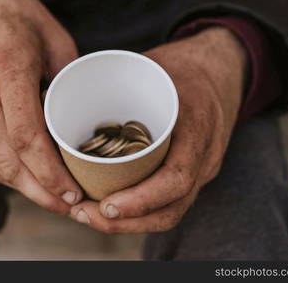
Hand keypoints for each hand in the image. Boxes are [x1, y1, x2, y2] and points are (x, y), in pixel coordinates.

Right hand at [0, 0, 82, 213]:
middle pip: (5, 160)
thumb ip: (67, 80)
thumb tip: (82, 121)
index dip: (50, 173)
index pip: (25, 137)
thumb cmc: (12, 13)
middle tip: (68, 206)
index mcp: (6, 69)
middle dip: (39, 192)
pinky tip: (26, 178)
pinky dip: (3, 171)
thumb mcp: (53, 37)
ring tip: (51, 198)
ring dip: (21, 188)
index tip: (73, 192)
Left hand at [69, 28, 246, 231]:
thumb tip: (64, 91)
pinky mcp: (192, 173)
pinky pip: (169, 201)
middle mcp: (205, 156)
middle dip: (125, 222)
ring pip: (169, 212)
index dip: (141, 200)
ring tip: (89, 215)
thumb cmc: (183, 66)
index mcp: (198, 126)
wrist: (222, 70)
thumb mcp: (155, 64)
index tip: (105, 206)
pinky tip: (110, 206)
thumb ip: (120, 84)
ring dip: (129, 223)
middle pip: (171, 208)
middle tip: (83, 214)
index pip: (176, 178)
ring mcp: (202, 168)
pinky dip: (138, 211)